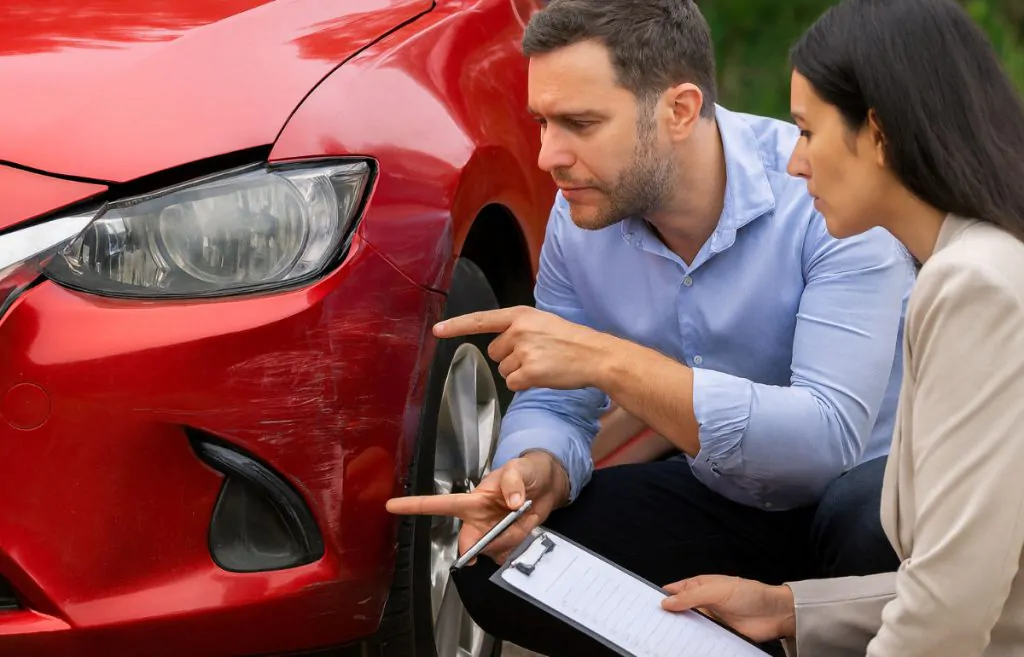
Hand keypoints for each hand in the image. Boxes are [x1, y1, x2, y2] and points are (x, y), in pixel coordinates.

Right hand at [385, 451, 569, 563]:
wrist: (548, 486)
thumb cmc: (527, 471)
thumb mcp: (520, 468)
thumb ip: (514, 481)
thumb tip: (512, 501)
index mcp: (473, 500)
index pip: (440, 504)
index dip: (415, 506)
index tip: (391, 506)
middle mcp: (478, 520)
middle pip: (467, 542)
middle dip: (477, 548)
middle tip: (495, 537)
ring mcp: (492, 533)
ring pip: (492, 551)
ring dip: (509, 540)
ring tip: (523, 517)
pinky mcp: (508, 543)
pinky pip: (508, 555)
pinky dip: (519, 546)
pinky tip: (526, 529)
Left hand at [434, 306, 615, 391]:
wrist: (594, 355)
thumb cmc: (571, 341)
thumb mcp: (542, 323)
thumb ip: (519, 329)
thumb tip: (500, 346)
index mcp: (520, 316)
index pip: (482, 320)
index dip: (457, 326)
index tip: (438, 331)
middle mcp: (518, 331)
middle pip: (494, 352)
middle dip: (510, 358)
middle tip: (537, 355)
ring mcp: (523, 351)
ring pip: (503, 370)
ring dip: (519, 372)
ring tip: (543, 364)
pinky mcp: (529, 371)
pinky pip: (512, 383)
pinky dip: (525, 384)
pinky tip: (543, 376)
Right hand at [661, 575, 795, 642]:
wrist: (774, 615)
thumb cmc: (749, 594)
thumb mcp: (717, 591)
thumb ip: (691, 597)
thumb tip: (666, 602)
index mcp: (699, 586)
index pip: (673, 591)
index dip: (660, 597)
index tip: (646, 606)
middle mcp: (702, 603)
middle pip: (678, 611)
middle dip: (667, 617)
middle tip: (654, 625)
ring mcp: (709, 620)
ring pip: (688, 626)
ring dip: (680, 631)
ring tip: (666, 637)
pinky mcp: (717, 635)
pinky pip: (701, 639)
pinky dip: (693, 642)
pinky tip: (686, 645)